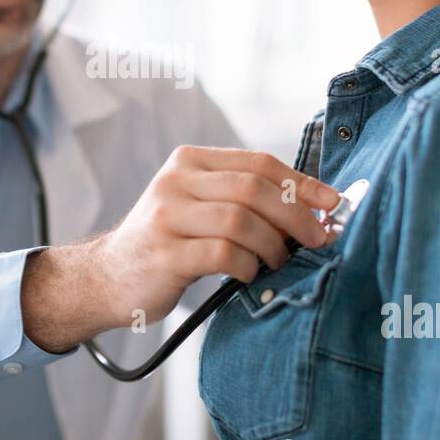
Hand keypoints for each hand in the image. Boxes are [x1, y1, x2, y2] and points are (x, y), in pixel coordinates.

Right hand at [89, 145, 340, 327]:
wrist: (107, 277)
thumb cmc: (167, 243)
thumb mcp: (198, 207)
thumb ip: (244, 200)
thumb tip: (313, 208)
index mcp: (190, 162)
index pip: (258, 162)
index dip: (302, 182)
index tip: (332, 204)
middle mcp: (175, 181)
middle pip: (254, 188)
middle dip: (296, 216)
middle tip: (317, 240)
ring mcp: (166, 216)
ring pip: (240, 220)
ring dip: (272, 245)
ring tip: (277, 262)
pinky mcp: (164, 253)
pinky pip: (222, 254)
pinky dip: (247, 266)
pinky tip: (248, 274)